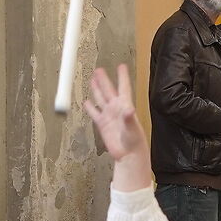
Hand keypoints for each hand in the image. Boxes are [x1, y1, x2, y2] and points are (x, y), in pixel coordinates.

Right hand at [82, 65, 148, 186]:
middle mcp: (116, 109)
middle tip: (99, 69)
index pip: (123, 87)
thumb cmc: (134, 141)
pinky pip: (94, 113)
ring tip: (93, 79)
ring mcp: (108, 116)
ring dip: (96, 89)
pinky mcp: (102, 124)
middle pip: (108, 90)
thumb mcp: (132, 128)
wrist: (127, 155)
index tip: (121, 66)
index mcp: (125, 106)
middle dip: (103, 79)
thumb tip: (129, 110)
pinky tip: (86, 101)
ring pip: (100, 99)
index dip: (122, 77)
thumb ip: (129, 118)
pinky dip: (89, 107)